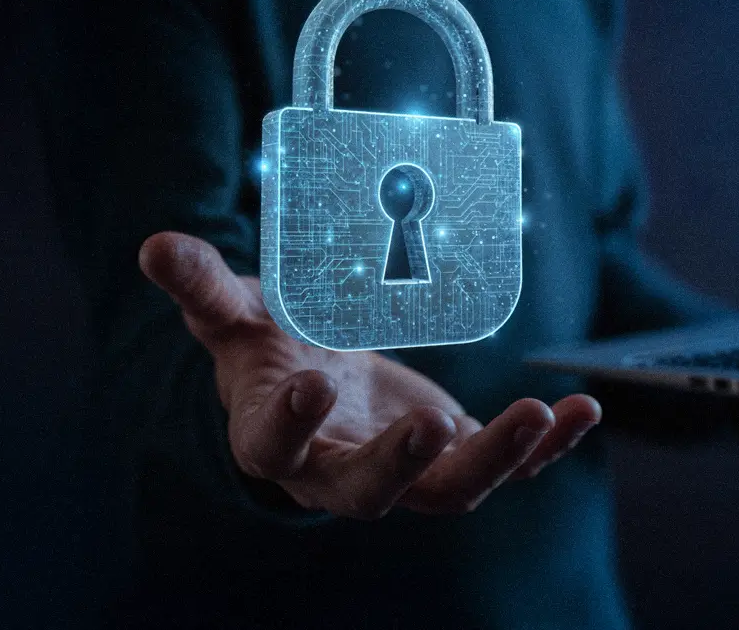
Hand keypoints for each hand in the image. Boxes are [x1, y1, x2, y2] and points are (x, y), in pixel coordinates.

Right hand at [137, 232, 601, 518]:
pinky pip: (505, 465)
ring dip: (499, 457)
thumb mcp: (237, 312)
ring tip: (543, 414)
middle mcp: (337, 468)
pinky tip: (584, 411)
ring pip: (449, 487)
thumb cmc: (272, 346)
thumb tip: (154, 246)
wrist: (316, 381)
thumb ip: (204, 286)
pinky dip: (546, 447)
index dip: (291, 423)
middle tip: (434, 423)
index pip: (274, 444)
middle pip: (368, 491)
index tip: (311, 384)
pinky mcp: (453, 457)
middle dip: (402, 463)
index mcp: (275, 435)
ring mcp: (404, 471)